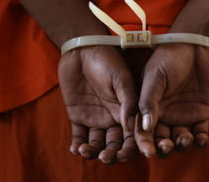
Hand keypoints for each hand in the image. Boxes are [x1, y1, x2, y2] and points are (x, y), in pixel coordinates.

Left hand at [58, 46, 136, 163]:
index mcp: (127, 110)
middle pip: (115, 144)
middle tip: (106, 157)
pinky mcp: (78, 116)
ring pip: (97, 143)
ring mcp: (95, 118)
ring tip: (87, 152)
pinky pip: (79, 135)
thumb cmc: (106, 61)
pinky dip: (77, 144)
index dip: (131, 148)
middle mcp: (112, 118)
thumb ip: (128, 101)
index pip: (132, 136)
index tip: (125, 154)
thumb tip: (130, 127)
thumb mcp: (121, 79)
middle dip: (112, 154)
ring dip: (93, 151)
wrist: (81, 50)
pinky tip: (76, 149)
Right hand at [134, 44, 208, 156]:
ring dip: (182, 144)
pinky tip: (200, 139)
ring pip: (180, 138)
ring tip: (185, 139)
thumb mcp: (154, 76)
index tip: (148, 152)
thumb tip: (144, 127)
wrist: (196, 46)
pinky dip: (201, 140)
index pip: (144, 130)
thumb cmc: (170, 57)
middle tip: (167, 146)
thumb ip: (148, 100)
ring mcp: (184, 114)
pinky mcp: (201, 112)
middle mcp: (165, 113)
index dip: (145, 143)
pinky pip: (200, 132)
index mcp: (150, 106)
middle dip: (163, 147)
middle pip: (162, 138)